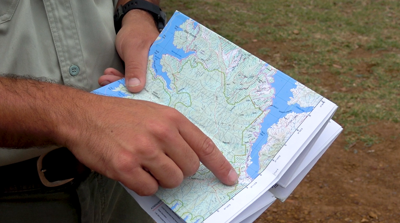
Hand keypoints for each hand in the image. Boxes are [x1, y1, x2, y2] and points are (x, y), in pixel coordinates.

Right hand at [64, 95, 237, 195]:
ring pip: (172, 180)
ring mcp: (144, 150)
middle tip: (163, 163)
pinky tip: (132, 170)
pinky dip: (143, 185)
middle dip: (179, 170)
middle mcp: (161, 133)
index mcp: (171, 118)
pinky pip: (149, 188)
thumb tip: (194, 157)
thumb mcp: (152, 111)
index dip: (219, 165)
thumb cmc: (118, 114)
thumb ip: (175, 131)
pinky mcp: (126, 166)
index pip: (204, 145)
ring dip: (160, 178)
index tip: (229, 177)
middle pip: (189, 168)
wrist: (83, 116)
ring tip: (145, 165)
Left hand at [99, 10, 158, 91]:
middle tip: (110, 85)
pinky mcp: (139, 72)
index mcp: (166, 67)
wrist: (132, 25)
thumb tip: (136, 88)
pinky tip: (108, 75)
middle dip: (127, 89)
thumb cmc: (137, 33)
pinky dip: (118, 79)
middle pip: (145, 87)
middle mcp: (159, 72)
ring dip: (119, 83)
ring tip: (105, 78)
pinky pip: (130, 80)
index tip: (130, 97)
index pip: (159, 85)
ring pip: (135, 84)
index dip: (146, 94)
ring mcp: (148, 73)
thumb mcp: (135, 50)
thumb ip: (135, 68)